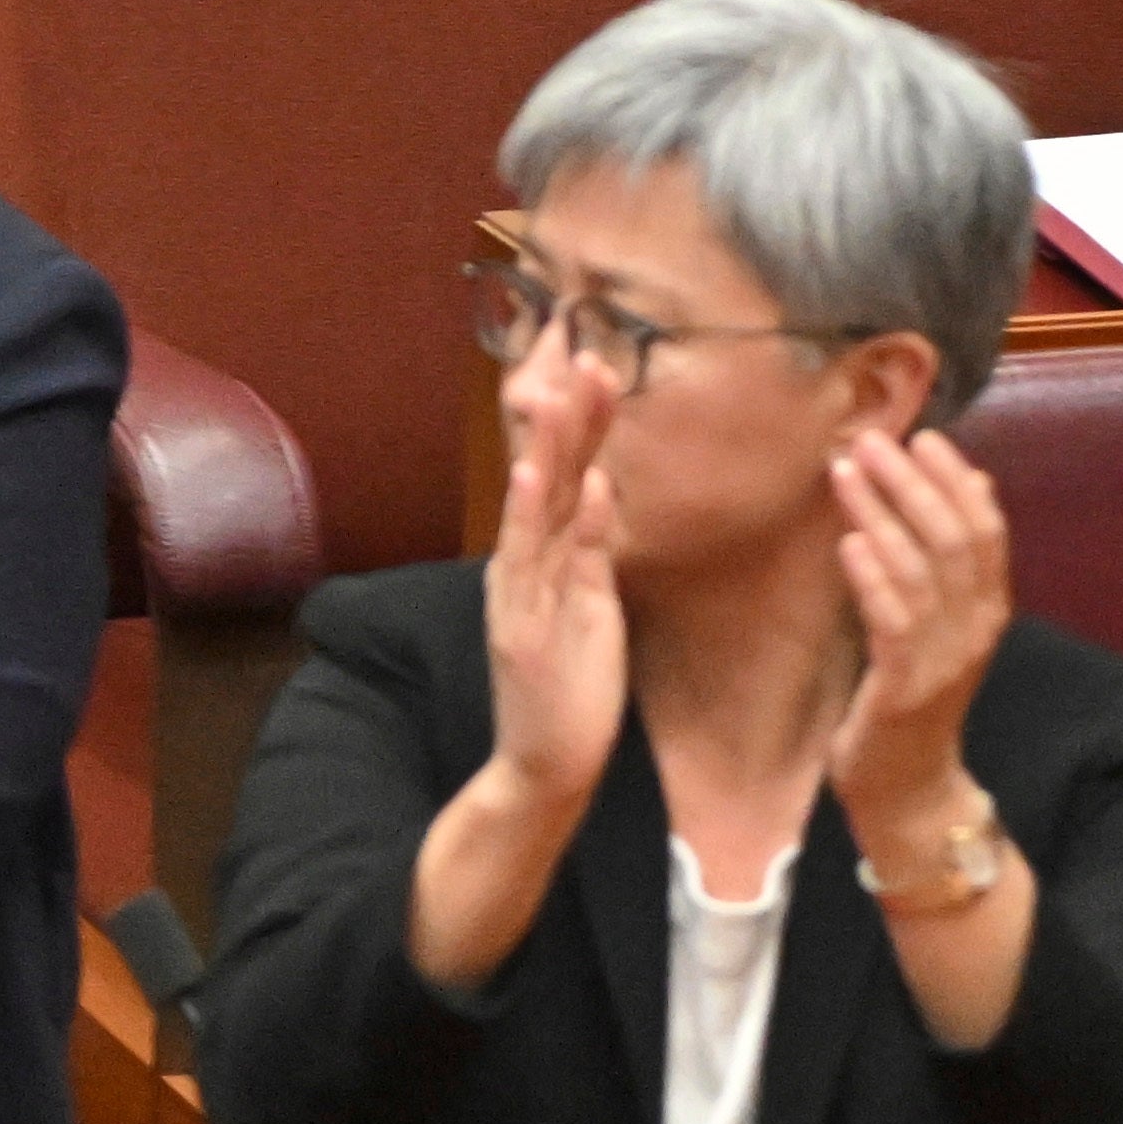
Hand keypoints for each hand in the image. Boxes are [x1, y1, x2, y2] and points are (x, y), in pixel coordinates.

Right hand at [475, 401, 625, 825]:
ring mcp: (521, 597)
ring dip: (548, 451)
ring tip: (557, 395)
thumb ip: (590, 549)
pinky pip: (538, 568)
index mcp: (543, 560)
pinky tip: (554, 478)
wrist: (544, 767)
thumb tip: (600, 486)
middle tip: (586, 356)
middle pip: (548, 479)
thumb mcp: (591, 607)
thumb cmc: (571, 691)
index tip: (602, 367)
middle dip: (568, 419)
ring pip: (536, 511)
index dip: (583, 423)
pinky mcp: (526, 630)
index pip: (566, 476)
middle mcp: (523, 567)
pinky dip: (544, 520)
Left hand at [822, 415, 1011, 847]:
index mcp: (987, 610)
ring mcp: (943, 660)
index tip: (925, 436)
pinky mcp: (905, 689)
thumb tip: (975, 482)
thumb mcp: (942, 622)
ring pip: (919, 572)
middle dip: (913, 483)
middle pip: (952, 541)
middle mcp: (974, 630)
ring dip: (882, 514)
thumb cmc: (915, 694)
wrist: (910, 787)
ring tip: (846, 471)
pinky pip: (892, 624)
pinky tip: (848, 543)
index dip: (957, 481)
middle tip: (872, 438)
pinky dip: (873, 579)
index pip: (986, 532)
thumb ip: (956, 560)